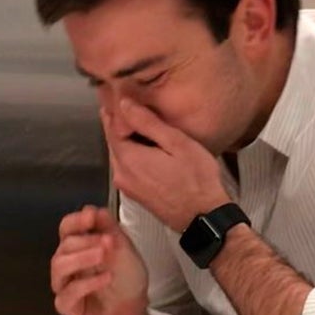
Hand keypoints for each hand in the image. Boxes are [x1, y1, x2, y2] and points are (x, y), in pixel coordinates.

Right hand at [50, 205, 149, 314]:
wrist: (135, 312)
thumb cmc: (127, 279)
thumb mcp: (125, 249)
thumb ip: (109, 230)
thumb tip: (93, 209)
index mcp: (79, 246)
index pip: (66, 228)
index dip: (76, 221)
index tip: (91, 217)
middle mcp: (67, 263)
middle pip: (64, 245)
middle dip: (85, 240)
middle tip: (107, 242)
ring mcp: (64, 284)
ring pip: (58, 266)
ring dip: (81, 258)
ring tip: (103, 256)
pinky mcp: (67, 306)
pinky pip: (67, 294)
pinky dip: (86, 284)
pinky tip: (106, 279)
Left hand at [102, 99, 229, 232]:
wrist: (204, 217)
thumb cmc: (197, 181)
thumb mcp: (176, 143)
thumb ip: (147, 122)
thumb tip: (125, 105)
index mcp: (129, 159)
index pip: (110, 127)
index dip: (113, 111)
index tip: (115, 97)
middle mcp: (122, 174)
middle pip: (114, 142)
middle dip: (120, 125)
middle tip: (130, 107)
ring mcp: (128, 186)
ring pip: (121, 155)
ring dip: (128, 140)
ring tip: (143, 126)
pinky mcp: (136, 194)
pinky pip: (128, 168)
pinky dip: (134, 155)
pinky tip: (150, 150)